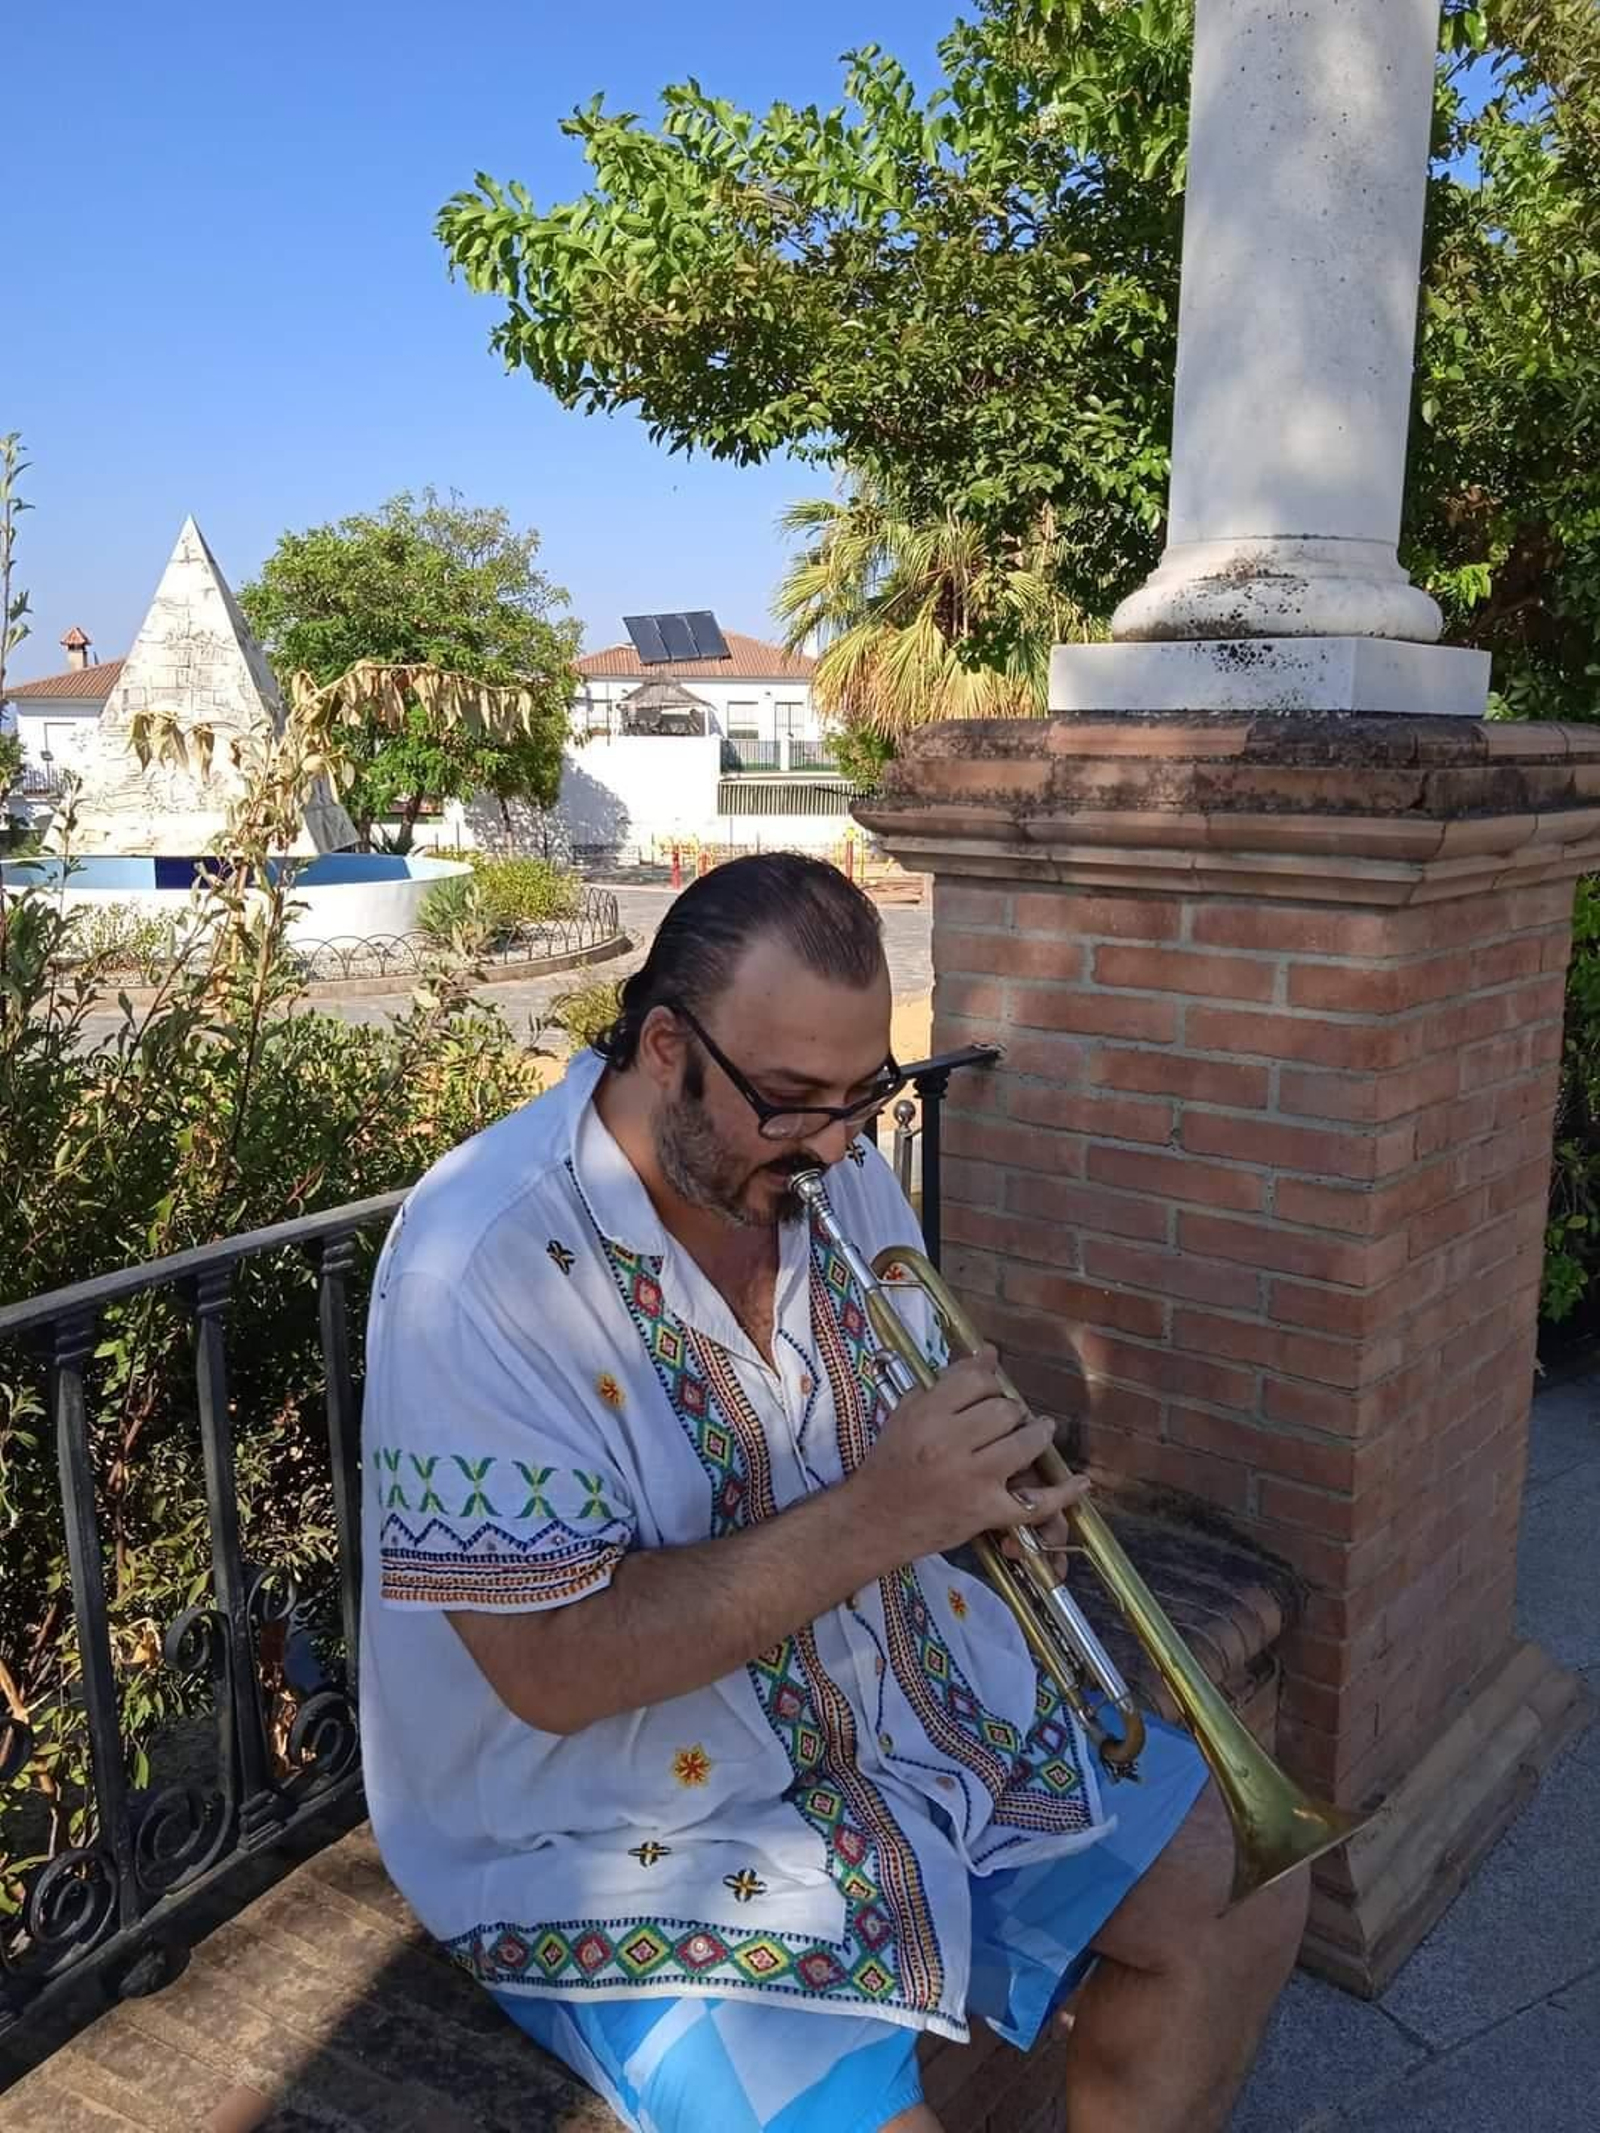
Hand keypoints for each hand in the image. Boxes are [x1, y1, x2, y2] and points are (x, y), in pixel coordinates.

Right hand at [847, 1349, 1087, 1565]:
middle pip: (1005, 1410)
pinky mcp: (986, 1512)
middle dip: (1012, 1410)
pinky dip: (1064, 1493)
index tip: (990, 1389)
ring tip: (1038, 1430)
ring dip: (1037, 1434)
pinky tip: (1081, 1482)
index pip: (976, 1380)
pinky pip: (1036, 1502)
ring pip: (1024, 1444)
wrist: (876, 1519)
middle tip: (1009, 1418)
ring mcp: (972, 1479)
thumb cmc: (890, 1463)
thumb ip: (948, 1383)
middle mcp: (950, 1444)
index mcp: (927, 1415)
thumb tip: (989, 1353)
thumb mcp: (907, 1413)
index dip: (989, 1381)